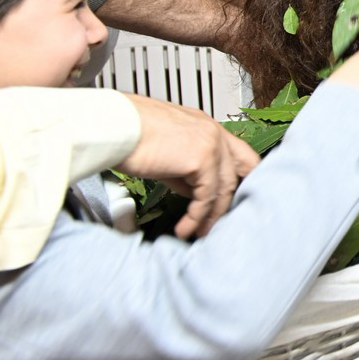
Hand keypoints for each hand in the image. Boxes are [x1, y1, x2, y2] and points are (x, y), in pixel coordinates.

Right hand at [118, 95, 259, 239]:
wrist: (114, 126)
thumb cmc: (130, 134)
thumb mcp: (167, 153)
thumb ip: (186, 170)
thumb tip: (193, 192)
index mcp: (207, 127)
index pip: (240, 154)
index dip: (244, 178)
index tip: (238, 199)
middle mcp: (214, 133)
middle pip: (234, 174)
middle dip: (226, 203)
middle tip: (215, 224)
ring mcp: (211, 144)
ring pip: (222, 188)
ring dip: (210, 215)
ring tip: (199, 233)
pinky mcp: (201, 158)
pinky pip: (206, 195)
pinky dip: (196, 216)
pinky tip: (185, 227)